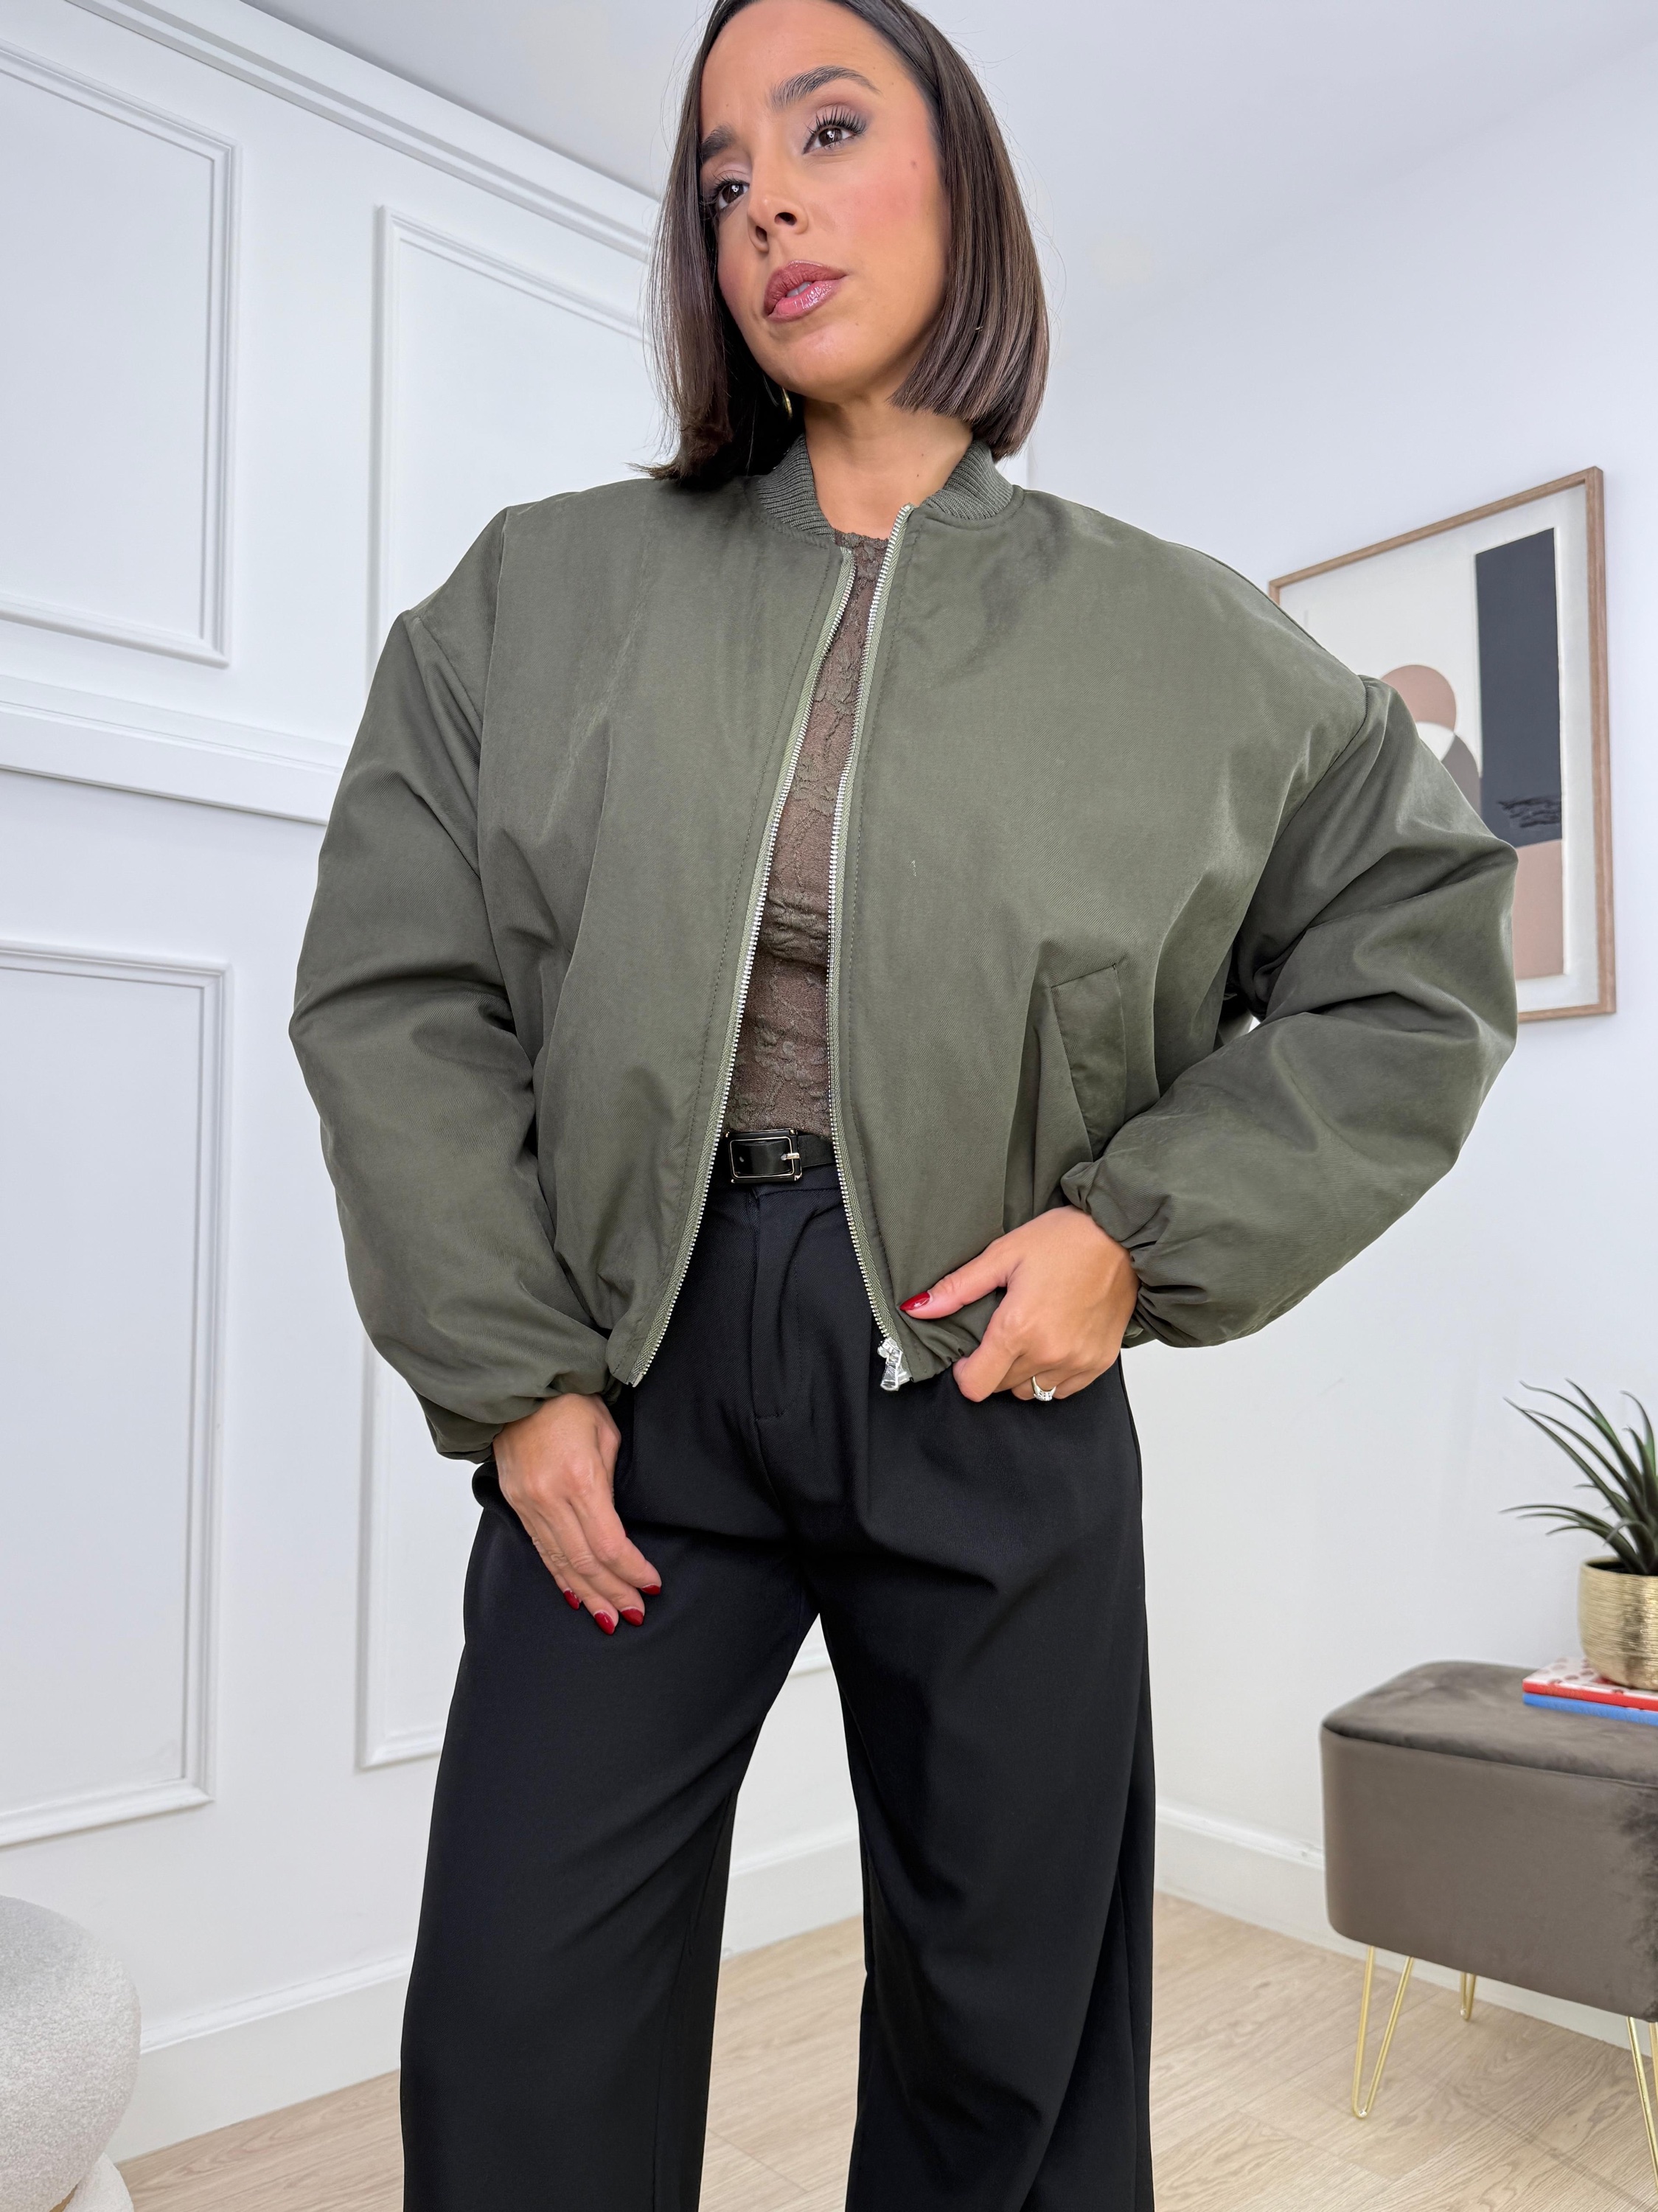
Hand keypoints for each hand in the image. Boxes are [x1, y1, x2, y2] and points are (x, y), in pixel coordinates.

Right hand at [493, 1393, 660, 1633]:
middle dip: (612, 1592)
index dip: (631, 1570)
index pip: (608, 1543)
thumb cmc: (569, 1402)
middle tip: (634, 1613)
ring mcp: (529, 1503)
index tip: (651, 1584)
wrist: (519, 1388)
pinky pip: (541, 1549)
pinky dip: (560, 1576)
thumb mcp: (606, 1434)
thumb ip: (611, 1482)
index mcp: (579, 1478)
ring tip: (608, 1618)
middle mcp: (549, 1497)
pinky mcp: (516, 1504)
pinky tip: (575, 1595)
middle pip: (584, 1561)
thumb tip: (616, 1520)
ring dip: (587, 1594)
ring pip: (560, 1562)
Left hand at [901, 1207, 1138, 1401]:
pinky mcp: (1099, 1363)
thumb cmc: (1067, 1239)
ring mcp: (1077, 1362)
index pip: (976, 1385)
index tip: (967, 1354)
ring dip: (1022, 1372)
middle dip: (992, 1366)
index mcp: (1018, 1328)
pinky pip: (1063, 1390)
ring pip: (1032, 1391)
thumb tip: (918, 1308)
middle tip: (1001, 1332)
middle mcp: (1049, 1353)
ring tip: (1029, 1336)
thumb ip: (958, 1288)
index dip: (964, 1372)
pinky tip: (1054, 1342)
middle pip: (1001, 1387)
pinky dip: (1052, 1375)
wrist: (1124, 1236)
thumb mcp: (1003, 1254)